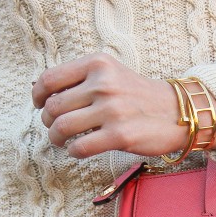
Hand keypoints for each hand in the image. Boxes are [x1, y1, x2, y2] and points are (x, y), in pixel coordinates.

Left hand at [32, 53, 215, 158]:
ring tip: (62, 141)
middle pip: (53, 106)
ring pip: (62, 127)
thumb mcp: (111, 73)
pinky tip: (78, 150)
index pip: (49, 79)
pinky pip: (80, 147)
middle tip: (55, 127)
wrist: (177, 112)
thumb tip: (44, 94)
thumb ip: (81, 79)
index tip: (40, 105)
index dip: (37, 96)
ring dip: (56, 138)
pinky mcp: (119, 135)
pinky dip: (73, 152)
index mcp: (97, 64)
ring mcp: (111, 110)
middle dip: (48, 121)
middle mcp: (103, 84)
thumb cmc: (138, 95)